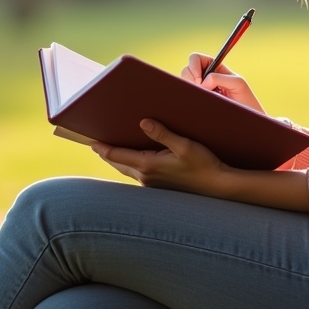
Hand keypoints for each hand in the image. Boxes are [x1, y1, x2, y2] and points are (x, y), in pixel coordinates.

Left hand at [91, 119, 230, 195]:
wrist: (218, 186)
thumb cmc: (203, 164)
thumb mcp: (184, 145)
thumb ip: (162, 133)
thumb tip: (142, 122)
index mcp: (149, 165)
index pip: (117, 155)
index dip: (102, 147)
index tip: (90, 140)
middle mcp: (146, 177)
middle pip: (119, 163)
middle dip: (106, 153)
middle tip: (94, 143)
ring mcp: (152, 184)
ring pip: (128, 169)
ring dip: (118, 159)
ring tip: (109, 149)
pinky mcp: (160, 186)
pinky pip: (138, 174)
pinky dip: (130, 164)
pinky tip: (133, 159)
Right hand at [181, 53, 265, 114]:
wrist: (248, 122)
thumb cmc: (246, 101)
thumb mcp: (236, 83)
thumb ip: (219, 78)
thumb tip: (202, 83)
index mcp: (215, 69)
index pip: (197, 59)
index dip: (194, 66)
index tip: (199, 81)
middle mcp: (205, 78)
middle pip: (187, 69)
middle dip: (189, 78)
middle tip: (199, 91)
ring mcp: (201, 90)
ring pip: (184, 83)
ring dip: (189, 89)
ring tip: (201, 99)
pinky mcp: (198, 102)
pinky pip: (186, 97)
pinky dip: (188, 97)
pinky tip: (198, 103)